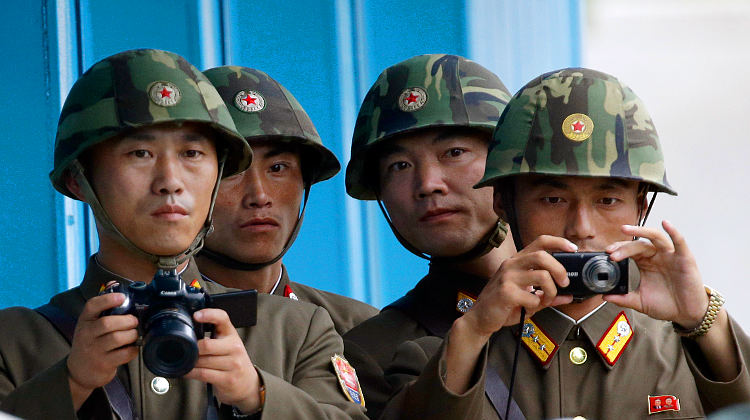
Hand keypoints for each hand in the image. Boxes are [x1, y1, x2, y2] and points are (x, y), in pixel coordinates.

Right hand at [67, 293, 138, 407]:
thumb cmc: (90, 342)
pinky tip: (132, 347)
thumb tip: (113, 283)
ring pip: (117, 338)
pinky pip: (124, 354)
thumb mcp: (90, 323)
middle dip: (126, 320)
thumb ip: (102, 305)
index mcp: (85, 321)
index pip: (92, 306)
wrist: (79, 371)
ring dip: (131, 334)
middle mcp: (87, 335)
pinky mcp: (104, 364)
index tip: (121, 297)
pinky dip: (132, 349)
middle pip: (108, 323)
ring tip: (133, 334)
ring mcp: (94, 351)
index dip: (107, 299)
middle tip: (134, 321)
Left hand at [185, 308, 261, 413]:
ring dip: (190, 363)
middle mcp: (235, 347)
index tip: (196, 315)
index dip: (209, 314)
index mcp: (232, 334)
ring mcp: (233, 364)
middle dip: (192, 349)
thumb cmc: (232, 361)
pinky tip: (187, 372)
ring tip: (185, 362)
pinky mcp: (228, 379)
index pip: (223, 318)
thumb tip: (188, 335)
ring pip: (203, 361)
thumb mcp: (227, 345)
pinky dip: (191, 373)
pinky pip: (204, 374)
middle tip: (184, 350)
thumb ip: (212, 338)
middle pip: (206, 345)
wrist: (248, 383)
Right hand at [461, 235, 576, 338]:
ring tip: (545, 300)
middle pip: (543, 256)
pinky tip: (528, 308)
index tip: (573, 249)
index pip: (540, 241)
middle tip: (564, 283)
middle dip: (560, 270)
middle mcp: (511, 265)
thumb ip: (547, 294)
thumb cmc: (502, 305)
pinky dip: (536, 306)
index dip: (559, 242)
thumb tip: (568, 296)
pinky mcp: (506, 292)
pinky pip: (533, 297)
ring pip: (542, 276)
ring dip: (551, 292)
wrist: (480, 318)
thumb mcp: (527, 297)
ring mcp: (507, 277)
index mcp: (517, 261)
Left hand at [604, 220, 706, 327]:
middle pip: (639, 244)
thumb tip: (605, 296)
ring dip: (640, 231)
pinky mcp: (685, 259)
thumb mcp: (641, 302)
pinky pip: (679, 242)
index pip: (629, 250)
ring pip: (655, 237)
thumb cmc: (668, 305)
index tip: (607, 253)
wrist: (687, 314)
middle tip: (611, 252)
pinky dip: (673, 231)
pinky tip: (666, 224)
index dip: (618, 250)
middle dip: (624, 247)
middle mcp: (657, 256)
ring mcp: (671, 256)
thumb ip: (623, 299)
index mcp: (646, 263)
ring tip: (626, 229)